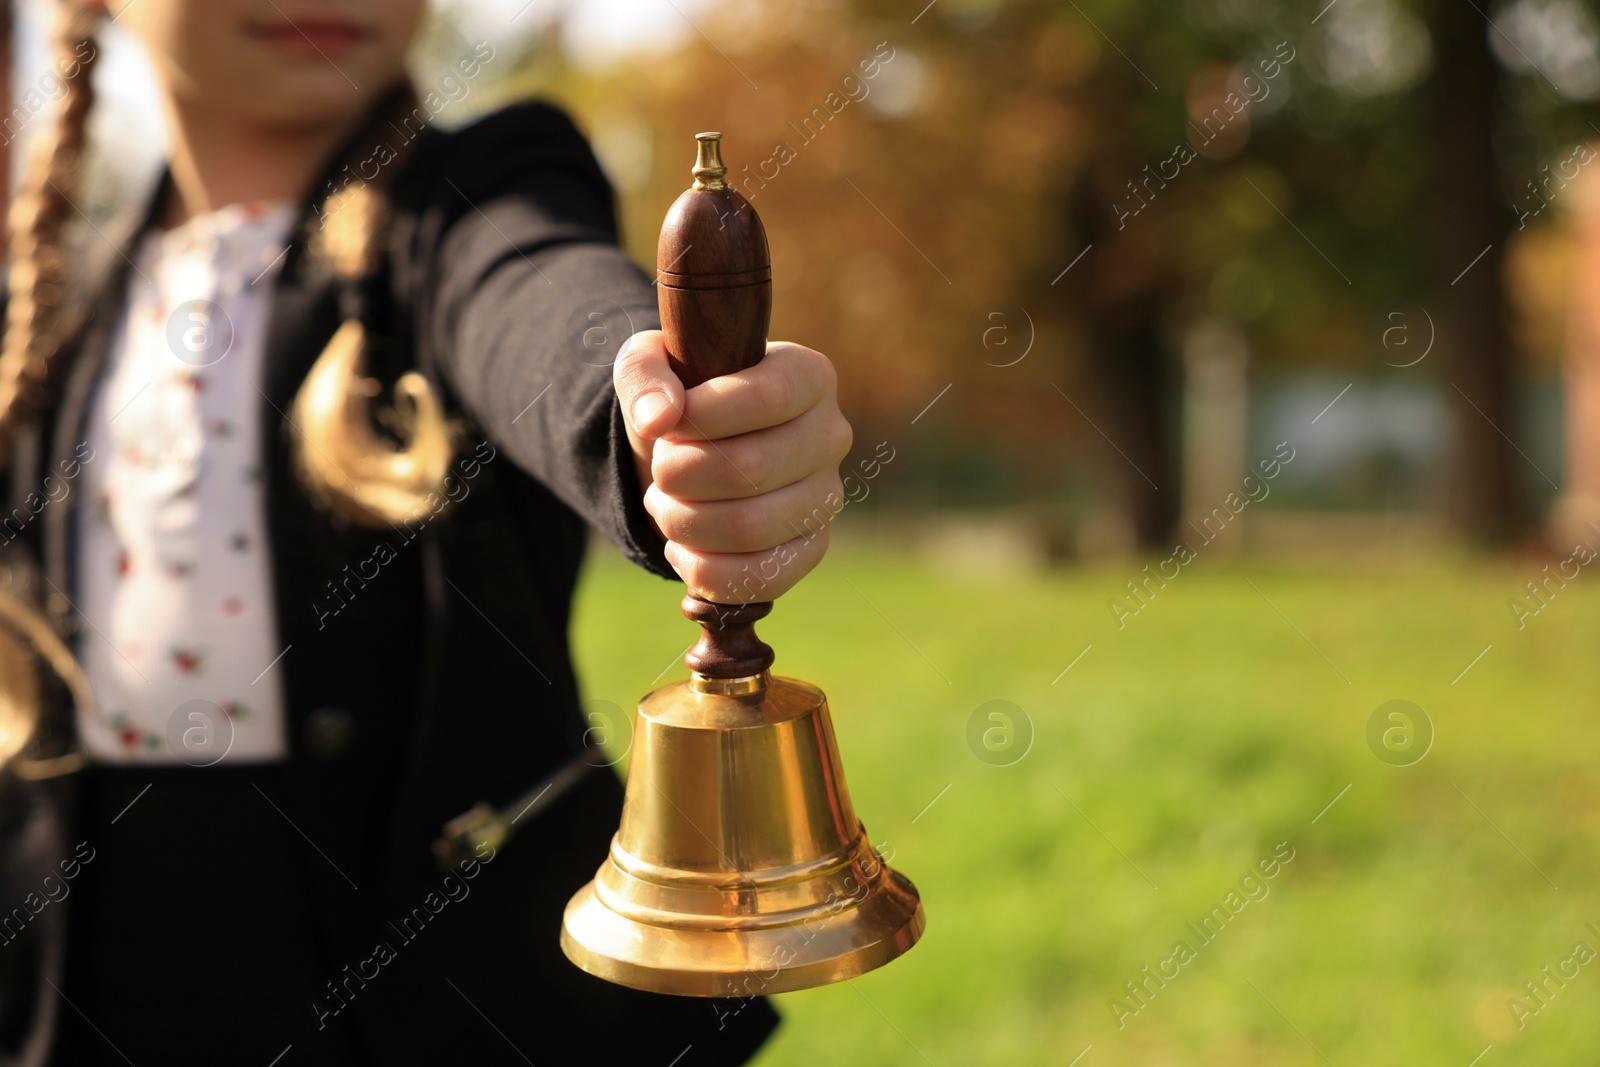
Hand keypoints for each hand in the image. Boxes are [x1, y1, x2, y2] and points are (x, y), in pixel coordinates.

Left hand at [614, 330, 852, 603]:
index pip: (769, 398)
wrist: (696, 451)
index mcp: (808, 376)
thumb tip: (658, 418)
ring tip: (664, 504)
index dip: (705, 417)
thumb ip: (644, 377)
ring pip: (750, 528)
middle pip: (752, 469)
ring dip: (684, 522)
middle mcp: (830, 435)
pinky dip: (702, 571)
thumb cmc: (681, 398)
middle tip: (660, 471)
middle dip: (681, 475)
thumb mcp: (649, 365)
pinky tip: (680, 546)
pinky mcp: (812, 548)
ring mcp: (826, 497)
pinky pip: (761, 579)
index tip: (667, 426)